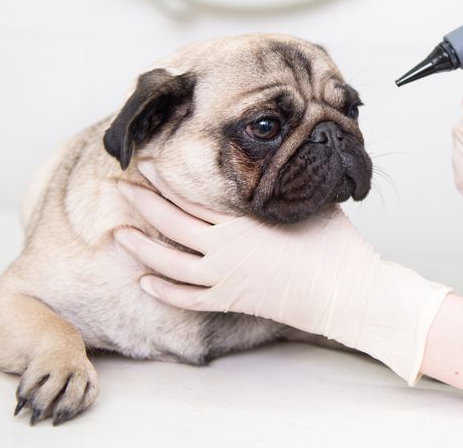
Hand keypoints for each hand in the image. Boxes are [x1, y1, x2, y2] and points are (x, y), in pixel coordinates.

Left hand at [114, 162, 450, 383]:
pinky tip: (146, 282)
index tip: (146, 164)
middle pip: (170, 225)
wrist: (344, 290)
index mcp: (241, 222)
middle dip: (143, 204)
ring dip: (141, 248)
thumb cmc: (333, 243)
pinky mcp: (232, 301)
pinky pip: (187, 298)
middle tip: (122, 187)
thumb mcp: (310, 201)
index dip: (164, 180)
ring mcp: (224, 278)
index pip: (190, 197)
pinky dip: (164, 291)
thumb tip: (282, 162)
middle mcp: (224, 250)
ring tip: (119, 234)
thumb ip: (286, 186)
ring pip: (168, 263)